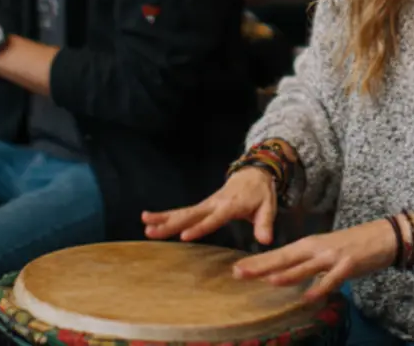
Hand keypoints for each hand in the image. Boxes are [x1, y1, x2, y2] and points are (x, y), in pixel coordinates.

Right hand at [143, 167, 278, 245]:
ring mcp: (206, 204)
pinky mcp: (202, 206)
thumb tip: (265, 241)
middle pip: (190, 215)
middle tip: (152, 231)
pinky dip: (166, 216)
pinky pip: (183, 212)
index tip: (184, 236)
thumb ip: (265, 224)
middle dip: (171, 224)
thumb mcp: (268, 206)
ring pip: (182, 212)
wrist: (254, 173)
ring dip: (163, 218)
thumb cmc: (261, 192)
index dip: (200, 227)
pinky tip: (149, 221)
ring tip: (145, 225)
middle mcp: (214, 204)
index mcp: (230, 206)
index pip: (213, 219)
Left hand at [232, 220, 396, 302]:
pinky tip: (309, 296)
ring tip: (268, 280)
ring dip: (287, 274)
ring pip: (305, 267)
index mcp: (309, 244)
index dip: (258, 261)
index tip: (237, 268)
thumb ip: (307, 263)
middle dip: (261, 266)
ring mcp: (332, 257)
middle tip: (239, 272)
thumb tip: (285, 275)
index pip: (279, 254)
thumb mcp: (325, 250)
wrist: (383, 235)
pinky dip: (320, 287)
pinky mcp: (348, 265)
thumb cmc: (352, 245)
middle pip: (285, 259)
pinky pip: (332, 279)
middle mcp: (317, 249)